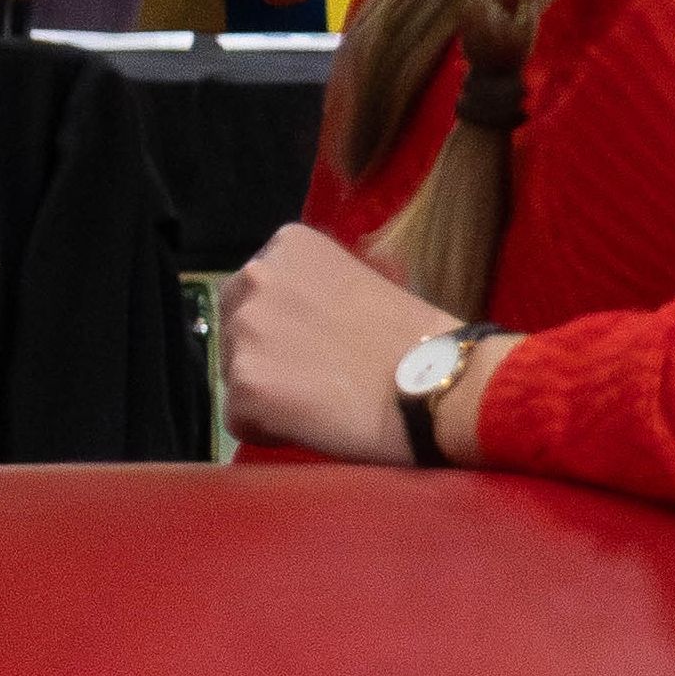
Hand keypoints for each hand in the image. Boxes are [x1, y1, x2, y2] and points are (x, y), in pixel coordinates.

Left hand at [216, 222, 450, 464]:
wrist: (440, 384)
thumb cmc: (416, 338)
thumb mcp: (359, 280)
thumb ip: (312, 289)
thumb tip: (291, 317)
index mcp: (286, 246)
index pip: (253, 293)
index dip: (283, 327)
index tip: (320, 344)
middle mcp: (256, 278)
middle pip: (235, 331)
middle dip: (266, 357)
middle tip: (318, 377)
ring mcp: (245, 332)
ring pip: (234, 375)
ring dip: (267, 393)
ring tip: (322, 400)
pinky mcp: (244, 385)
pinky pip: (239, 419)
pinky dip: (266, 429)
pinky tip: (312, 424)